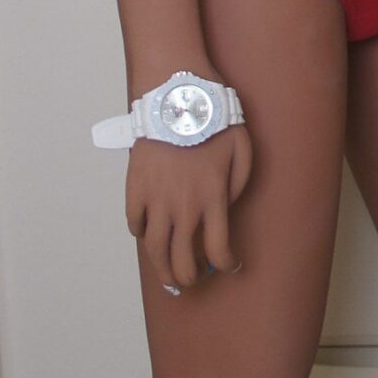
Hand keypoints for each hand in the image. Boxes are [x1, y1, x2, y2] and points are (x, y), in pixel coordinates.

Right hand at [126, 124, 252, 295]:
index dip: (226, 265)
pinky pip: (135, 224)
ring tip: (168, 276)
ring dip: (162, 269)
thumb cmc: (215, 118)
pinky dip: (141, 234)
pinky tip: (149, 234)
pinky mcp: (135, 188)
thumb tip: (226, 209)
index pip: (218, 250)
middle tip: (192, 281)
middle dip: (189, 278)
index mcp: (213, 198)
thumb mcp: (243, 149)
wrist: (176, 96)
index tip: (229, 266)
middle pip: (182, 260)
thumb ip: (238, 184)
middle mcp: (184, 207)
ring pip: (155, 250)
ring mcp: (156, 200)